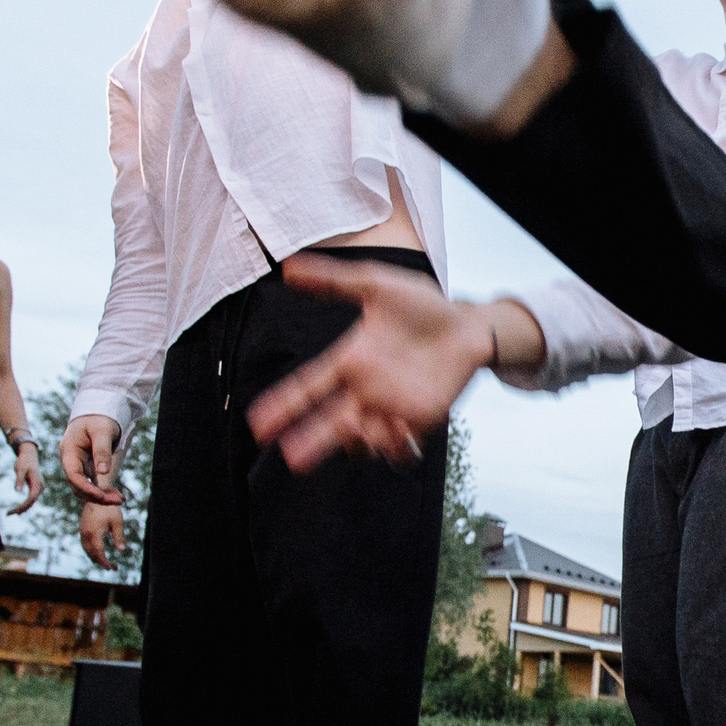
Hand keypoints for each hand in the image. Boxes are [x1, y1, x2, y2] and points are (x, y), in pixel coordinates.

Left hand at [8, 443, 43, 514]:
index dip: (23, 506)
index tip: (13, 511)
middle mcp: (40, 487)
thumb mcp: (20, 470)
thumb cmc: (24, 462)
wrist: (29, 456)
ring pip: (32, 501)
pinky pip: (31, 498)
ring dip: (23, 508)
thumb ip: (19, 480)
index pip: (31, 499)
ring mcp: (39, 487)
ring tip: (11, 513)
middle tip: (8, 514)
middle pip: (32, 502)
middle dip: (21, 509)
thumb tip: (18, 492)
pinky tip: (19, 509)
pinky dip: (25, 504)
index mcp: (37, 483)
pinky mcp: (36, 487)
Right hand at [60, 414, 124, 505]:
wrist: (97, 414)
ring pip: (84, 487)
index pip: (73, 474)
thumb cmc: (99, 419)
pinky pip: (91, 484)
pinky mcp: (85, 468)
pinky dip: (102, 490)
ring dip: (101, 496)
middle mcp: (69, 460)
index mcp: (69, 450)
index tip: (101, 496)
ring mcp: (77, 465)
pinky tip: (116, 495)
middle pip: (78, 485)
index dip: (86, 487)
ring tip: (120, 499)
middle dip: (96, 496)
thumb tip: (103, 472)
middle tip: (119, 500)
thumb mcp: (102, 431)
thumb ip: (101, 450)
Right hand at [79, 501, 126, 569]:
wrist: (97, 495)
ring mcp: (82, 531)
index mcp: (94, 533)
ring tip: (105, 562)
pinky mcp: (82, 528)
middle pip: (91, 553)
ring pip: (87, 549)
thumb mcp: (117, 522)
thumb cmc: (109, 508)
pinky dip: (91, 550)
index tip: (111, 568)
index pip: (99, 553)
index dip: (104, 562)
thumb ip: (119, 536)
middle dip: (101, 562)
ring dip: (95, 557)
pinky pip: (85, 543)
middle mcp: (86, 534)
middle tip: (112, 567)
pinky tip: (98, 552)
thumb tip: (121, 550)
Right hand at [248, 258, 510, 471]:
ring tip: (352, 425)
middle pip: (328, 425)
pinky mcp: (421, 420)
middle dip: (309, 443)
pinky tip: (393, 427)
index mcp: (349, 362)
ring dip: (354, 442)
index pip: (307, 389)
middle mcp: (365, 391)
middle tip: (290, 456)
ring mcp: (392, 408)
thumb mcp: (375, 286)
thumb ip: (333, 281)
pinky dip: (394, 447)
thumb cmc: (423, 305)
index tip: (257, 424)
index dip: (283, 407)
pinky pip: (402, 449)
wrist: (468, 323)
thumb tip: (288, 268)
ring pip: (363, 442)